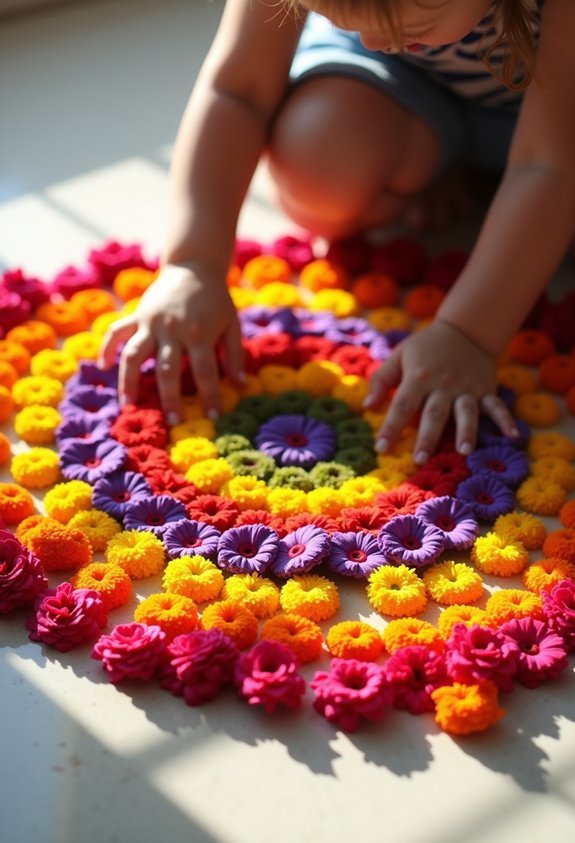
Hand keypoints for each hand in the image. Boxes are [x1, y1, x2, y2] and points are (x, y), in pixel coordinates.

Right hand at [98, 262, 243, 422]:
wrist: (194, 266)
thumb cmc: (216, 299)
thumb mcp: (231, 324)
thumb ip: (235, 355)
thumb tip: (240, 386)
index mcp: (198, 333)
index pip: (205, 372)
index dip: (209, 396)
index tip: (212, 417)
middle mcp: (172, 330)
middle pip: (168, 370)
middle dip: (170, 399)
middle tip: (173, 422)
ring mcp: (150, 322)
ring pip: (134, 355)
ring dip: (129, 381)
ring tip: (128, 405)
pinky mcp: (136, 315)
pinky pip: (116, 332)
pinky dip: (107, 348)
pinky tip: (103, 367)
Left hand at [364, 319, 518, 462]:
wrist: (464, 329)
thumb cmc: (425, 348)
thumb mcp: (399, 356)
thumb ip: (382, 380)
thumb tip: (367, 407)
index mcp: (418, 376)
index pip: (402, 405)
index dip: (391, 427)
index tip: (381, 448)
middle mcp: (443, 383)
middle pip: (434, 414)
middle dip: (427, 437)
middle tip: (419, 460)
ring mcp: (467, 387)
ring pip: (466, 412)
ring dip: (465, 432)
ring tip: (463, 452)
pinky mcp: (486, 389)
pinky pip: (496, 406)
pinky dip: (505, 420)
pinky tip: (511, 436)